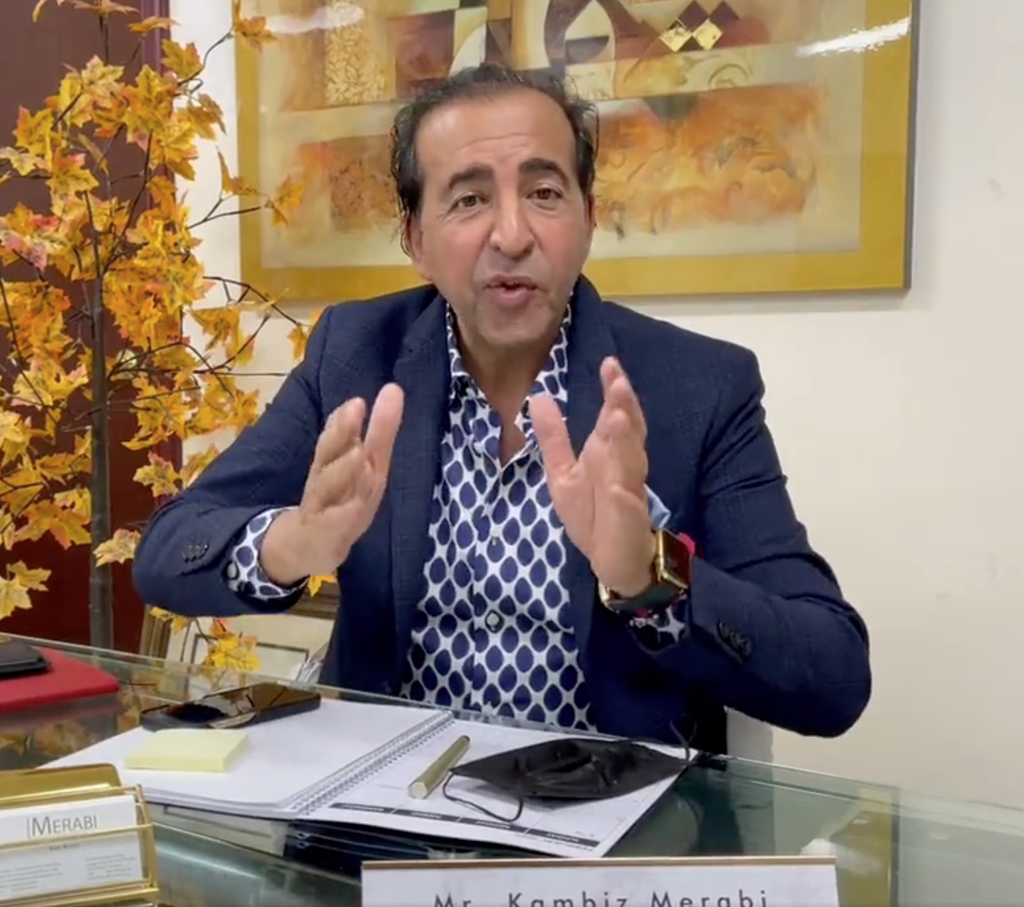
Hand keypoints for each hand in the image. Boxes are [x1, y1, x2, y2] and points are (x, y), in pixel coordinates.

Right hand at [260, 384, 403, 584]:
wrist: (303, 549)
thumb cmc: (336, 503)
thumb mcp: (358, 469)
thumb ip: (375, 434)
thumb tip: (394, 391)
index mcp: (333, 464)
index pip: (341, 436)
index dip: (351, 417)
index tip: (371, 395)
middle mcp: (324, 481)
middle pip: (330, 453)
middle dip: (342, 431)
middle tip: (355, 405)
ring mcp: (320, 509)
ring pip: (328, 487)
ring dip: (343, 470)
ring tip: (358, 453)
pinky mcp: (319, 537)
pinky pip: (329, 526)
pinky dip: (340, 517)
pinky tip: (353, 509)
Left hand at [530, 357, 654, 595]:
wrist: (612, 562)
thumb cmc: (593, 516)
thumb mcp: (563, 473)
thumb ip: (554, 438)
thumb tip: (538, 397)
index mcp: (608, 452)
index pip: (614, 414)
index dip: (614, 391)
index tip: (610, 363)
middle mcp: (623, 464)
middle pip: (628, 429)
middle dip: (624, 405)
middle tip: (618, 378)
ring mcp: (628, 489)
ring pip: (631, 457)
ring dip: (626, 435)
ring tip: (618, 410)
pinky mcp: (628, 515)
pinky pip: (626, 496)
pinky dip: (623, 483)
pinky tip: (617, 473)